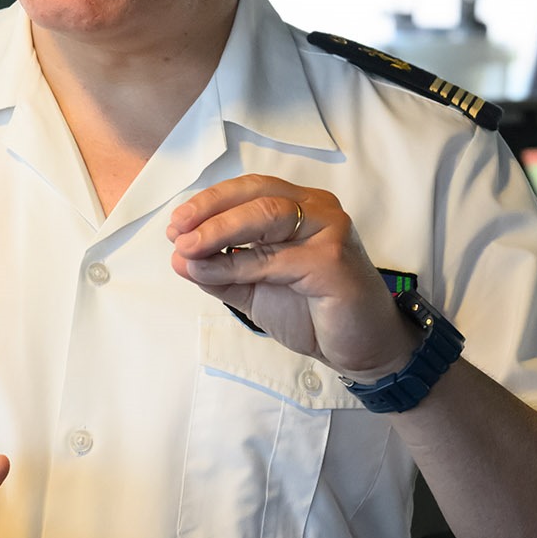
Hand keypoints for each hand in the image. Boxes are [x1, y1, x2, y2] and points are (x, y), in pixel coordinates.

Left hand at [167, 175, 418, 379]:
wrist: (360, 349)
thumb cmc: (312, 313)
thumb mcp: (253, 289)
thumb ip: (220, 272)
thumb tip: (178, 257)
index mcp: (301, 206)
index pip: (250, 189)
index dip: (210, 202)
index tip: (176, 225)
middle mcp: (318, 210)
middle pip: (256, 196)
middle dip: (209, 213)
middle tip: (177, 234)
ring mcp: (330, 231)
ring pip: (266, 217)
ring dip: (219, 233)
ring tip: (187, 250)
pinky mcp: (333, 262)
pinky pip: (275, 258)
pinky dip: (236, 266)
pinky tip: (210, 274)